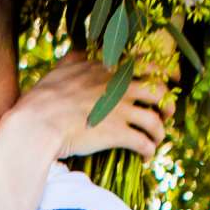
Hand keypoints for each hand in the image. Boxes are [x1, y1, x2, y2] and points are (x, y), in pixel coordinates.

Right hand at [0, 52, 170, 167]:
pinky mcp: (117, 133)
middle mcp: (119, 86)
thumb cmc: (43, 98)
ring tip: (156, 140)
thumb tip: (80, 51)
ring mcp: (120, 110)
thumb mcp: (59, 69)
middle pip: (159, 91)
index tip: (171, 81)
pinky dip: (149, 151)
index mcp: (108, 70)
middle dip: (168, 104)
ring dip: (161, 132)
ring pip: (156, 120)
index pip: (146, 63)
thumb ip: (75, 59)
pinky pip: (144, 143)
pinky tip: (146, 157)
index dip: (164, 72)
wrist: (38, 124)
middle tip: (166, 114)